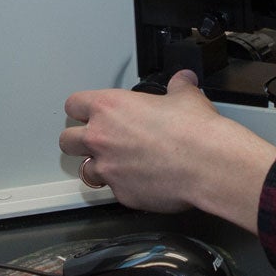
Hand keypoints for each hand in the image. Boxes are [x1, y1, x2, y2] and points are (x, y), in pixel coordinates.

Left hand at [59, 70, 275, 230]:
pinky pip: (114, 191)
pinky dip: (124, 187)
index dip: (81, 109)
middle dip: (79, 141)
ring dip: (98, 168)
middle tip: (97, 141)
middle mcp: (101, 138)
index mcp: (110, 107)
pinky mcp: (122, 195)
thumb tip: (183, 81)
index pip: (74, 104)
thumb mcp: (186, 96)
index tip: (89, 113)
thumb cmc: (194, 130)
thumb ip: (178, 87)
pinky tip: (142, 182)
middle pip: (67, 140)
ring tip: (118, 165)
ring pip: (85, 170)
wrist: (208, 164)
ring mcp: (109, 169)